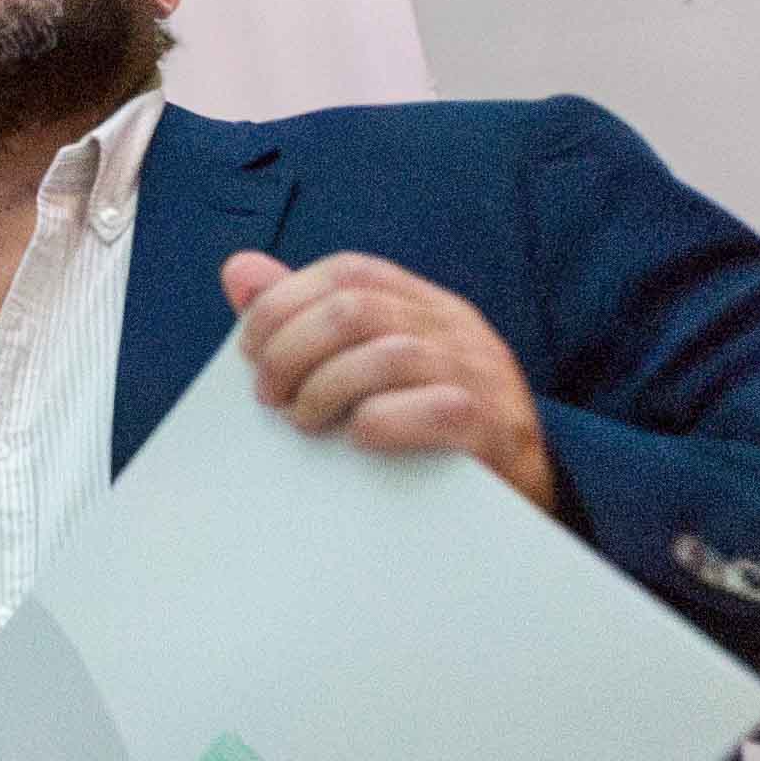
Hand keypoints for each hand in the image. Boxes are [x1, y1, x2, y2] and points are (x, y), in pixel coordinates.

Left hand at [222, 251, 555, 512]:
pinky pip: (433, 410)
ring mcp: (478, 374)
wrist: (520, 490)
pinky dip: (380, 423)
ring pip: (387, 355)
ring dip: (324, 389)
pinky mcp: (492, 427)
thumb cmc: (427, 423)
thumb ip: (307, 317)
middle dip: (291, 351)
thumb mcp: (372, 360)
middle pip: (356, 311)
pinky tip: (357, 440)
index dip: (285, 303)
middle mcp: (455, 327)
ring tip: (304, 421)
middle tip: (270, 396)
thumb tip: (239, 271)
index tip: (250, 349)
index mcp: (424, 304)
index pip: (350, 273)